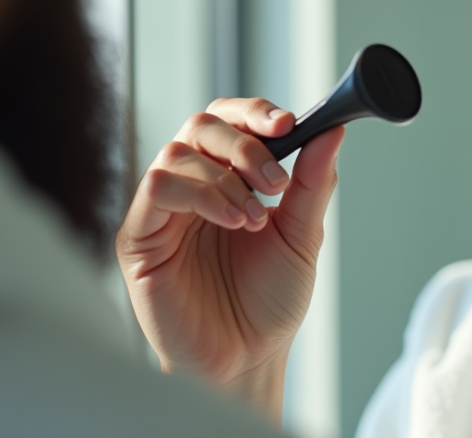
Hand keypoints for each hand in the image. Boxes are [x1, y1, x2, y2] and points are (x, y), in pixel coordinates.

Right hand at [115, 97, 343, 421]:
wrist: (249, 358)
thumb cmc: (269, 300)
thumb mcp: (302, 234)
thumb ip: (313, 182)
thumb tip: (332, 130)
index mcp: (227, 177)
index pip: (230, 120)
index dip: (256, 113)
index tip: (291, 123)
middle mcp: (192, 185)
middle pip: (202, 124)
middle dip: (245, 143)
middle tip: (276, 179)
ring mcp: (162, 210)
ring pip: (178, 152)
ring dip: (227, 177)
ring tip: (257, 217)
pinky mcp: (139, 237)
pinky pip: (157, 188)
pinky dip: (202, 195)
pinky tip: (234, 222)